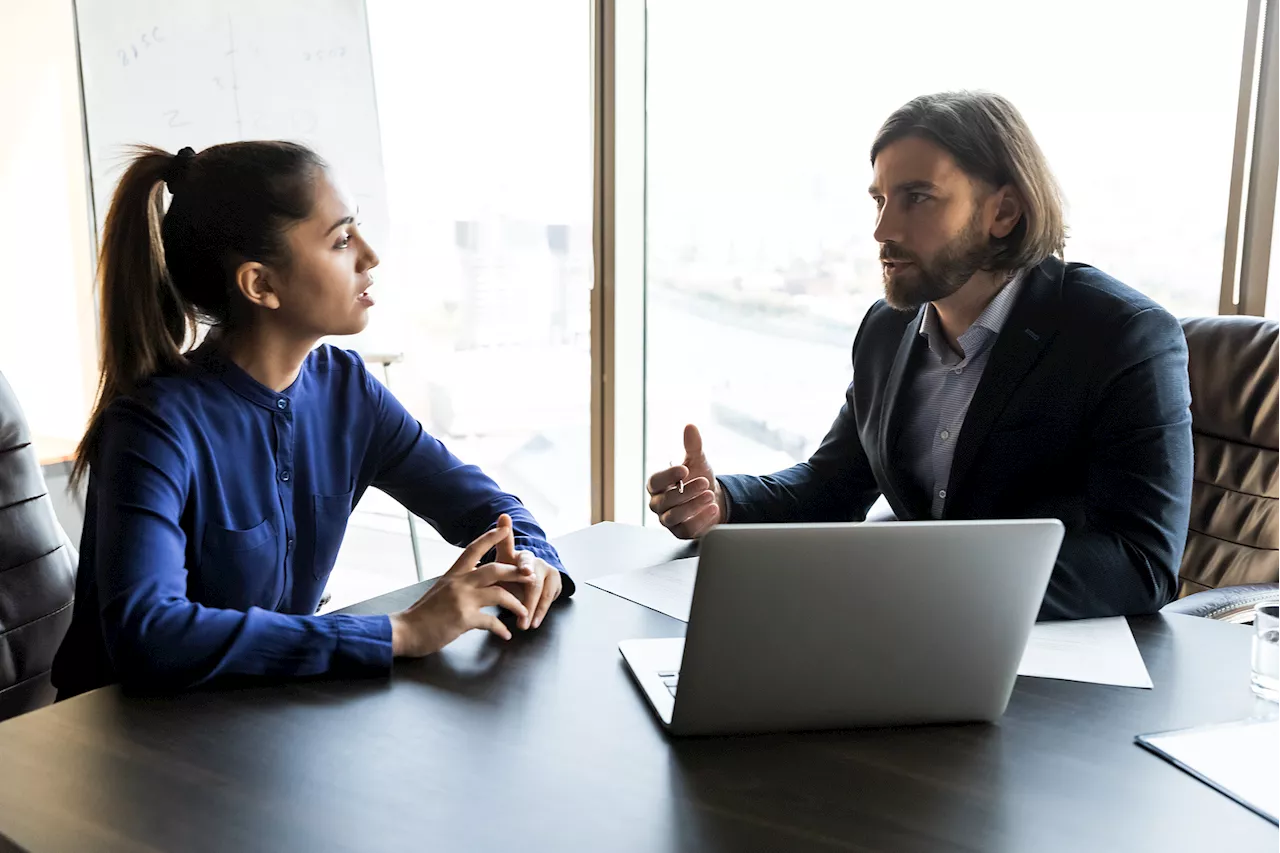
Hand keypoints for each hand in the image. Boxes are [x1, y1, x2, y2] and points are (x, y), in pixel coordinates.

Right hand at [389, 517, 536, 656]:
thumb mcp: (441, 590)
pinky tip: (506, 634)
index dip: (490, 537)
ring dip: (515, 604)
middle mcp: (459, 583)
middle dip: (516, 572)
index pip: (473, 549)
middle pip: (494, 570)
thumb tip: (474, 584)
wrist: (404, 631)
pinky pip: (491, 621)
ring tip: (523, 612)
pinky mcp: (463, 619)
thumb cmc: (422, 613)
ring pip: (499, 594)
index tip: (505, 528)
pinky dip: (501, 628)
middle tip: (531, 575)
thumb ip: (459, 584)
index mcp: (453, 574)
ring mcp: (461, 600)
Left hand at [493, 514, 563, 630]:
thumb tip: (504, 515)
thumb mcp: (503, 557)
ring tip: (527, 624)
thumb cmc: (511, 568)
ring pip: (544, 594)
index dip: (526, 566)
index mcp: (524, 555)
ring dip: (535, 610)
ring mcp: (551, 573)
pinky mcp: (557, 584)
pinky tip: (535, 621)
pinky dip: (541, 612)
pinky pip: (550, 599)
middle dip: (528, 601)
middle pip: (535, 583)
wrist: (527, 574)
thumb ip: (502, 540)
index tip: (526, 573)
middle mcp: (539, 562)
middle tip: (522, 615)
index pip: (526, 559)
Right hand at [647, 423, 723, 539]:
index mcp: (658, 485)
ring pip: (673, 516)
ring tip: (709, 496)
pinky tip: (713, 509)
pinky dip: (700, 519)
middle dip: (686, 491)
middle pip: (665, 500)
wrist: (713, 499)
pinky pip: (686, 528)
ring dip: (693, 505)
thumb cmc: (698, 479)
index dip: (668, 476)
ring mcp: (668, 519)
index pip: (655, 481)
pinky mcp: (680, 532)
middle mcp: (659, 503)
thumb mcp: (698, 461)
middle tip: (704, 482)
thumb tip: (690, 426)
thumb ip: (693, 446)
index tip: (684, 469)